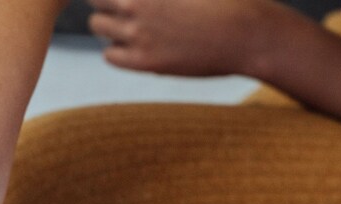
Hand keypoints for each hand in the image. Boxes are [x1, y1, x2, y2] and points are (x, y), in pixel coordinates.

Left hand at [88, 0, 270, 76]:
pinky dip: (115, 52)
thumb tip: (141, 2)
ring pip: (97, 25)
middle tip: (122, 8)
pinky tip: (133, 48)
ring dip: (108, 25)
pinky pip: (109, 56)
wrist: (243, 33)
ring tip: (128, 27)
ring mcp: (139, 30)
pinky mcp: (146, 60)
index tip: (126, 2)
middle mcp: (136, 0)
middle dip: (105, 0)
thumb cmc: (222, 0)